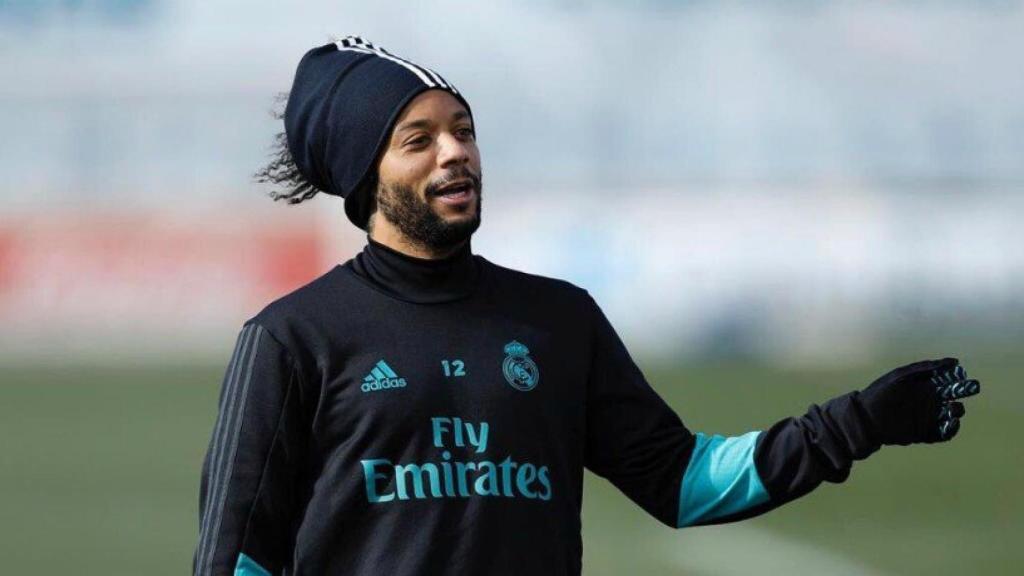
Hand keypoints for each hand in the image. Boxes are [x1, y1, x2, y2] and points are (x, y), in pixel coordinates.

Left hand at [854, 357, 980, 445]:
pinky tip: (951, 423)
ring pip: (950, 415)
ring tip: (953, 408)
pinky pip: (943, 433)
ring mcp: (926, 418)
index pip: (947, 381)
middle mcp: (927, 402)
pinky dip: (951, 430)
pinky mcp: (924, 433)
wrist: (865, 418)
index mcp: (923, 386)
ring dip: (956, 412)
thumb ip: (925, 368)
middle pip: (952, 397)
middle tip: (970, 389)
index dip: (957, 378)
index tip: (961, 376)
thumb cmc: (881, 393)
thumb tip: (955, 362)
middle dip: (963, 393)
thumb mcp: (902, 376)